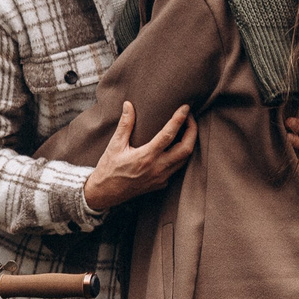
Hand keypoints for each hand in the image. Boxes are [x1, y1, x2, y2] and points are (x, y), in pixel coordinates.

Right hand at [82, 101, 196, 211]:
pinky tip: (177, 145)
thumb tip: (128, 105)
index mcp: (146, 157)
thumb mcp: (115, 145)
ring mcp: (161, 178)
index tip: (186, 107)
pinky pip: (177, 168)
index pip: (168, 135)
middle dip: (192, 131)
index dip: (179, 119)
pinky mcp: (161, 184)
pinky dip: (181, 155)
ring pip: (184, 159)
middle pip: (186, 149)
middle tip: (190, 117)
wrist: (106, 193)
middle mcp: (157, 168)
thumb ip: (125, 125)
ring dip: (189, 143)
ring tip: (187, 128)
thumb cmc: (109, 169)